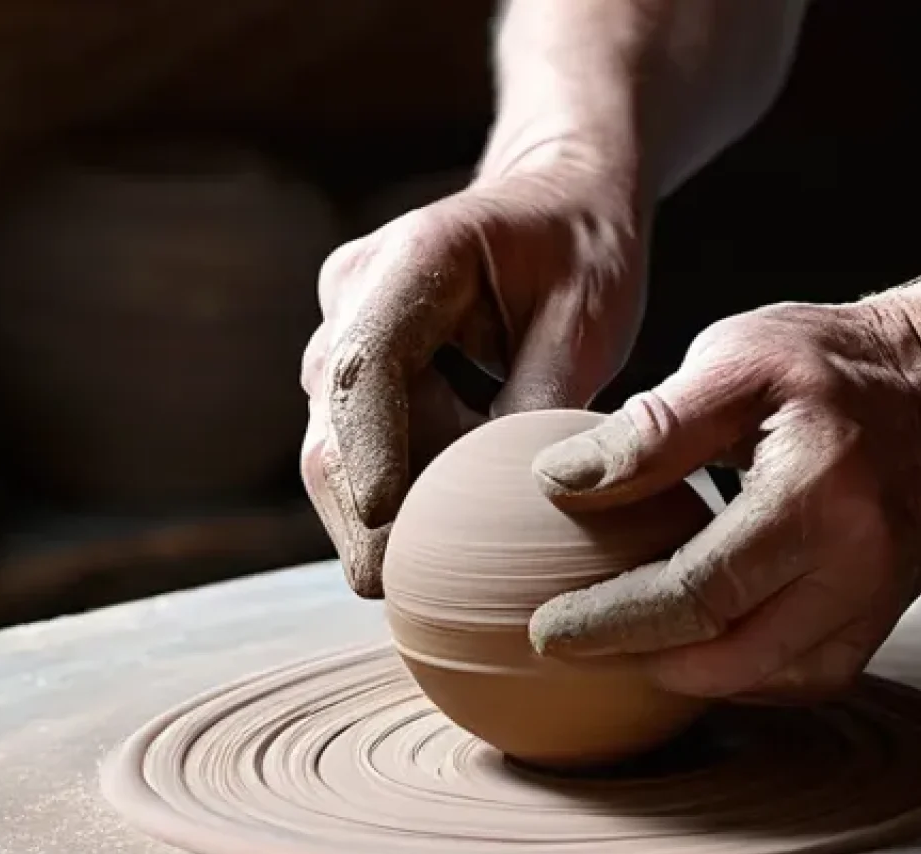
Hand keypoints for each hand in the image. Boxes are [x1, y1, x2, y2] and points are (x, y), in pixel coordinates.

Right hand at [302, 158, 647, 596]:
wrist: (558, 200)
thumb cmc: (583, 251)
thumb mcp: (589, 323)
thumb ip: (542, 407)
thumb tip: (504, 507)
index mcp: (417, 255)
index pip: (366, 362)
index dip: (369, 447)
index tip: (385, 520)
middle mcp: (359, 288)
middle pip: (333, 419)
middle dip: (361, 510)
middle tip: (400, 586)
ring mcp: (347, 322)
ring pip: (331, 439)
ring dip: (373, 506)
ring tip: (425, 561)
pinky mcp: (357, 357)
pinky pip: (355, 438)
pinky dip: (390, 486)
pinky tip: (432, 520)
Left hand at [528, 299, 920, 700]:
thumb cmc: (837, 363)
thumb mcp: (736, 359)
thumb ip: (650, 428)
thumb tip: (560, 477)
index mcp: (813, 495)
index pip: (695, 591)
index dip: (612, 621)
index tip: (547, 630)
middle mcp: (853, 564)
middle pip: (727, 654)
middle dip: (632, 658)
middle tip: (566, 643)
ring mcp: (872, 599)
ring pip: (762, 678)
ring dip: (681, 672)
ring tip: (619, 642)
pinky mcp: (879, 614)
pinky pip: (803, 675)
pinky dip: (738, 671)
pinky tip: (692, 645)